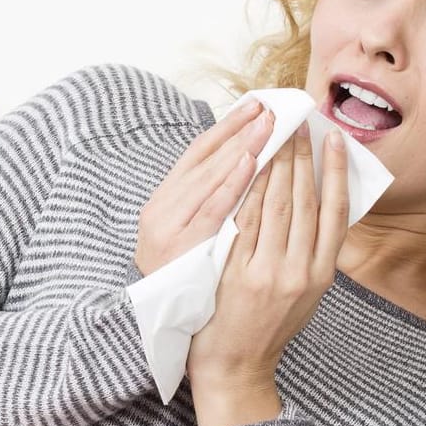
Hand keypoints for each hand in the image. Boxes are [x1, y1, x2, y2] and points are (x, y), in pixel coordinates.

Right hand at [135, 98, 274, 276]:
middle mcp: (163, 206)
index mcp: (164, 198)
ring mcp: (171, 225)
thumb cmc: (178, 276)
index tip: (255, 105)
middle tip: (270, 108)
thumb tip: (240, 163)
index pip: (199, 151)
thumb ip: (204, 201)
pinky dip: (231, 184)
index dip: (227, 126)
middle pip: (207, 159)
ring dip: (241, 147)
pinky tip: (251, 163)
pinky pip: (213, 210)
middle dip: (241, 131)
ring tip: (267, 125)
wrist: (154, 320)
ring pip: (211, 177)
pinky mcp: (183, 246)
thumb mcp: (182, 231)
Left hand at [186, 121, 348, 386]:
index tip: (335, 140)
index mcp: (322, 274)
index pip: (335, 211)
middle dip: (304, 158)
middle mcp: (301, 271)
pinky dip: (249, 191)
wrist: (237, 367)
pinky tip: (249, 166)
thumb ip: (313, 254)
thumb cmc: (270, 326)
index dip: (336, 172)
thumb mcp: (305, 294)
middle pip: (305, 202)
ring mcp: (270, 273)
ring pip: (277, 206)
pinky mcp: (239, 275)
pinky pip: (246, 223)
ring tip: (277, 135)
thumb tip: (322, 205)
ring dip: (278, 165)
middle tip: (300, 124)